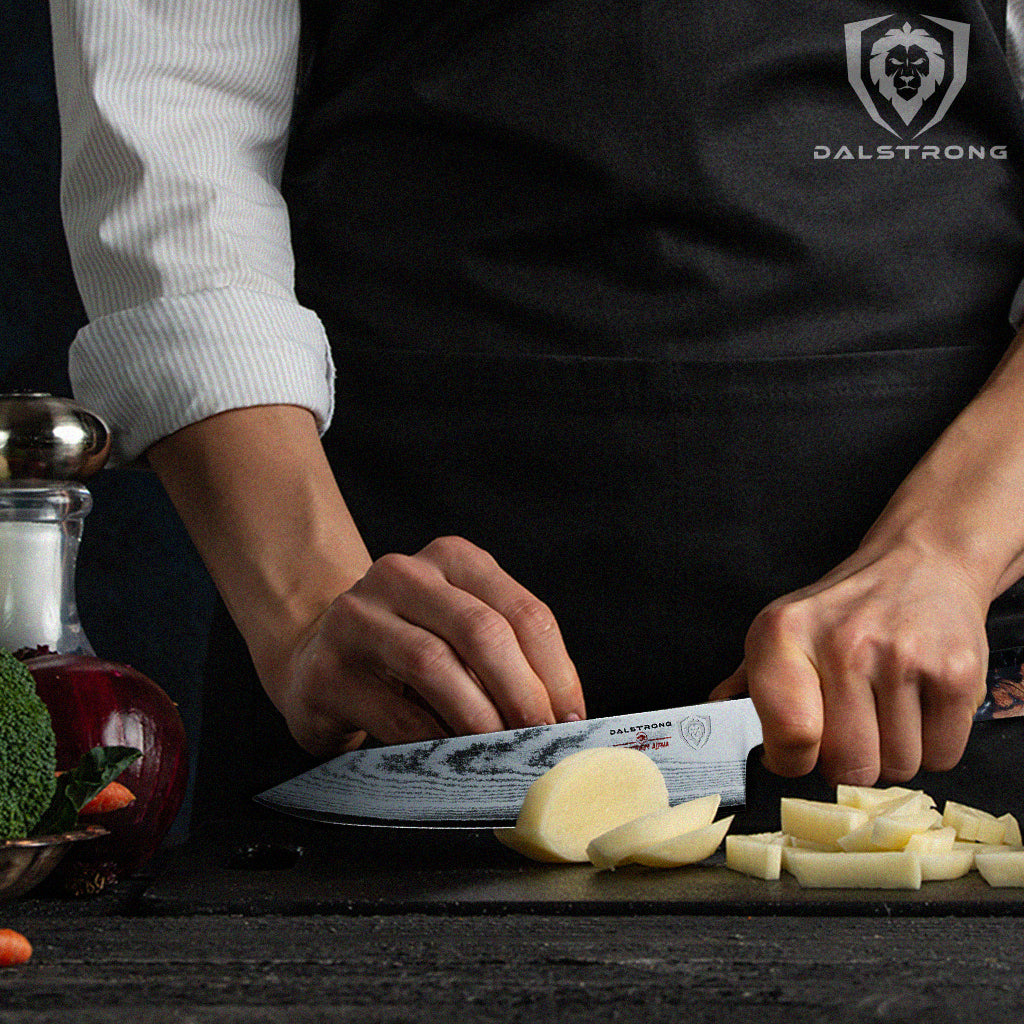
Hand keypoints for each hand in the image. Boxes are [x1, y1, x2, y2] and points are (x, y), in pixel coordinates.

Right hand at [269, 536, 585, 757]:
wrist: (315, 655)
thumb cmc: (406, 649)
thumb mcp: (459, 630)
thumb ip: (507, 655)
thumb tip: (562, 716)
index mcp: (451, 558)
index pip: (522, 611)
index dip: (556, 670)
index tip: (571, 718)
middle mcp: (401, 575)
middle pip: (481, 631)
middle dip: (521, 694)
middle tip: (541, 739)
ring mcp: (356, 618)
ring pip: (434, 664)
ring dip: (479, 718)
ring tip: (502, 751)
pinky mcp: (327, 670)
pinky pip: (393, 711)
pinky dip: (433, 740)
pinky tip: (453, 757)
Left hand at [709, 540, 988, 785]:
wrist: (921, 563)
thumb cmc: (842, 611)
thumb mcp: (782, 631)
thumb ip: (747, 681)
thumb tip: (713, 719)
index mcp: (784, 634)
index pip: (790, 738)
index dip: (794, 760)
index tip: (800, 750)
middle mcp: (843, 642)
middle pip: (849, 765)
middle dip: (850, 761)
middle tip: (853, 726)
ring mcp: (903, 656)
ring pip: (898, 766)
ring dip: (894, 753)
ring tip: (888, 707)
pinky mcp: (957, 671)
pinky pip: (943, 756)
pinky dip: (934, 745)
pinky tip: (920, 704)